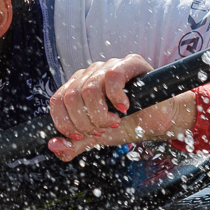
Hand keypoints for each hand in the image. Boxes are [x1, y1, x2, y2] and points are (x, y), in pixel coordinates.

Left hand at [47, 54, 196, 161]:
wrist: (157, 121)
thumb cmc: (128, 124)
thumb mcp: (96, 138)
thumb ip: (74, 144)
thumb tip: (52, 145)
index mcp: (77, 87)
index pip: (56, 101)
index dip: (65, 123)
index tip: (80, 135)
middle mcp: (90, 74)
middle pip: (71, 97)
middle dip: (85, 122)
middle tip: (101, 129)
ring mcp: (108, 66)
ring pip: (89, 89)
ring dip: (100, 114)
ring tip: (113, 121)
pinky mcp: (129, 63)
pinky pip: (113, 77)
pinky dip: (116, 98)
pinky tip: (124, 108)